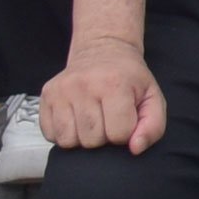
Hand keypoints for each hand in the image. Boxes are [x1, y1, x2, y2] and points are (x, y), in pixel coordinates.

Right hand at [39, 41, 167, 151]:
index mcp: (114, 84)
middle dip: (102, 137)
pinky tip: (75, 120)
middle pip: (91, 140)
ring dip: (82, 138)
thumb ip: (153, 127)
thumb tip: (135, 148)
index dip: (124, 133)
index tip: (125, 119)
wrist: (101, 50)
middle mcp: (84, 85)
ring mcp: (61, 90)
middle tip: (107, 119)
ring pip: (68, 141)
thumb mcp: (152, 98)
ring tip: (91, 121)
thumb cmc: (129, 78)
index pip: (118, 134)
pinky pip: (50, 134)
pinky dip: (63, 134)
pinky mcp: (46, 95)